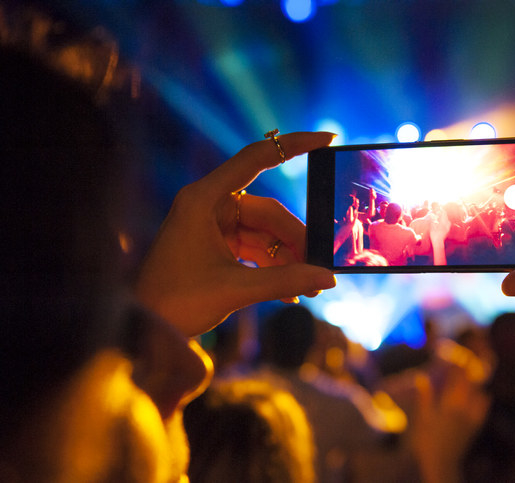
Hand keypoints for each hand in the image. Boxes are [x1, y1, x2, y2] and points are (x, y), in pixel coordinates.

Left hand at [135, 132, 336, 336]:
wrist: (143, 328)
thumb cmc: (176, 303)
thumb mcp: (235, 290)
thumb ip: (285, 281)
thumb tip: (328, 278)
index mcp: (204, 199)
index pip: (256, 159)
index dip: (293, 146)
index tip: (326, 138)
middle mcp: (209, 206)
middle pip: (269, 212)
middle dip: (296, 242)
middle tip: (319, 270)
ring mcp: (213, 226)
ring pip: (266, 234)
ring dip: (287, 260)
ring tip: (308, 288)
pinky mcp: (217, 246)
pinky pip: (256, 249)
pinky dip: (273, 268)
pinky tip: (290, 292)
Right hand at [411, 366, 488, 482]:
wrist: (442, 463)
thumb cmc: (427, 440)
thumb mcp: (422, 418)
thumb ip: (424, 397)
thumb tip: (421, 377)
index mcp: (448, 404)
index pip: (455, 380)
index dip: (457, 367)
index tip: (459, 356)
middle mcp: (462, 408)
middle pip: (469, 385)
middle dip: (469, 372)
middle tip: (469, 361)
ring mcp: (470, 418)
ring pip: (478, 395)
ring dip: (477, 385)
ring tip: (475, 377)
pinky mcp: (475, 427)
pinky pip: (483, 409)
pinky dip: (483, 400)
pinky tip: (483, 396)